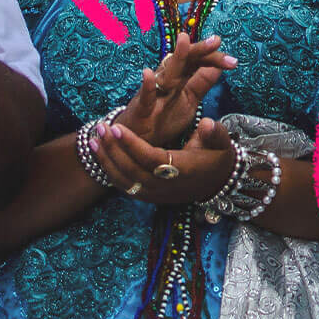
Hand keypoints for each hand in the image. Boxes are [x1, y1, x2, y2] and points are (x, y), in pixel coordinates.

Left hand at [91, 115, 238, 204]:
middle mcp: (166, 185)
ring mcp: (155, 193)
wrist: (217, 183)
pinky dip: (109, 170)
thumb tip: (206, 123)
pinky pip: (124, 185)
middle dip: (114, 149)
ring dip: (107, 159)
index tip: (118, 127)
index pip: (151, 158)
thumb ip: (215, 132)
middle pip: (132, 169)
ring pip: (124, 180)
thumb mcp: (223, 143)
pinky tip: (99, 153)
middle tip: (102, 128)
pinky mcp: (148, 196)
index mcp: (182, 170)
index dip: (133, 145)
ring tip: (94, 139)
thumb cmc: (218, 158)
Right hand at [114, 31, 234, 145]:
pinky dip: (146, 85)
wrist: (137, 140)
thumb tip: (218, 67)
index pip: (198, 62)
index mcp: (181, 78)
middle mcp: (167, 80)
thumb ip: (201, 84)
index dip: (214, 59)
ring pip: (167, 72)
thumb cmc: (162, 117)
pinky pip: (144, 95)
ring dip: (174, 56)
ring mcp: (153, 92)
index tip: (233, 60)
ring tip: (184, 40)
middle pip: (185, 60)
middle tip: (216, 41)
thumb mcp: (189, 101)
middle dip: (199, 50)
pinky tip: (148, 73)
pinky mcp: (140, 107)